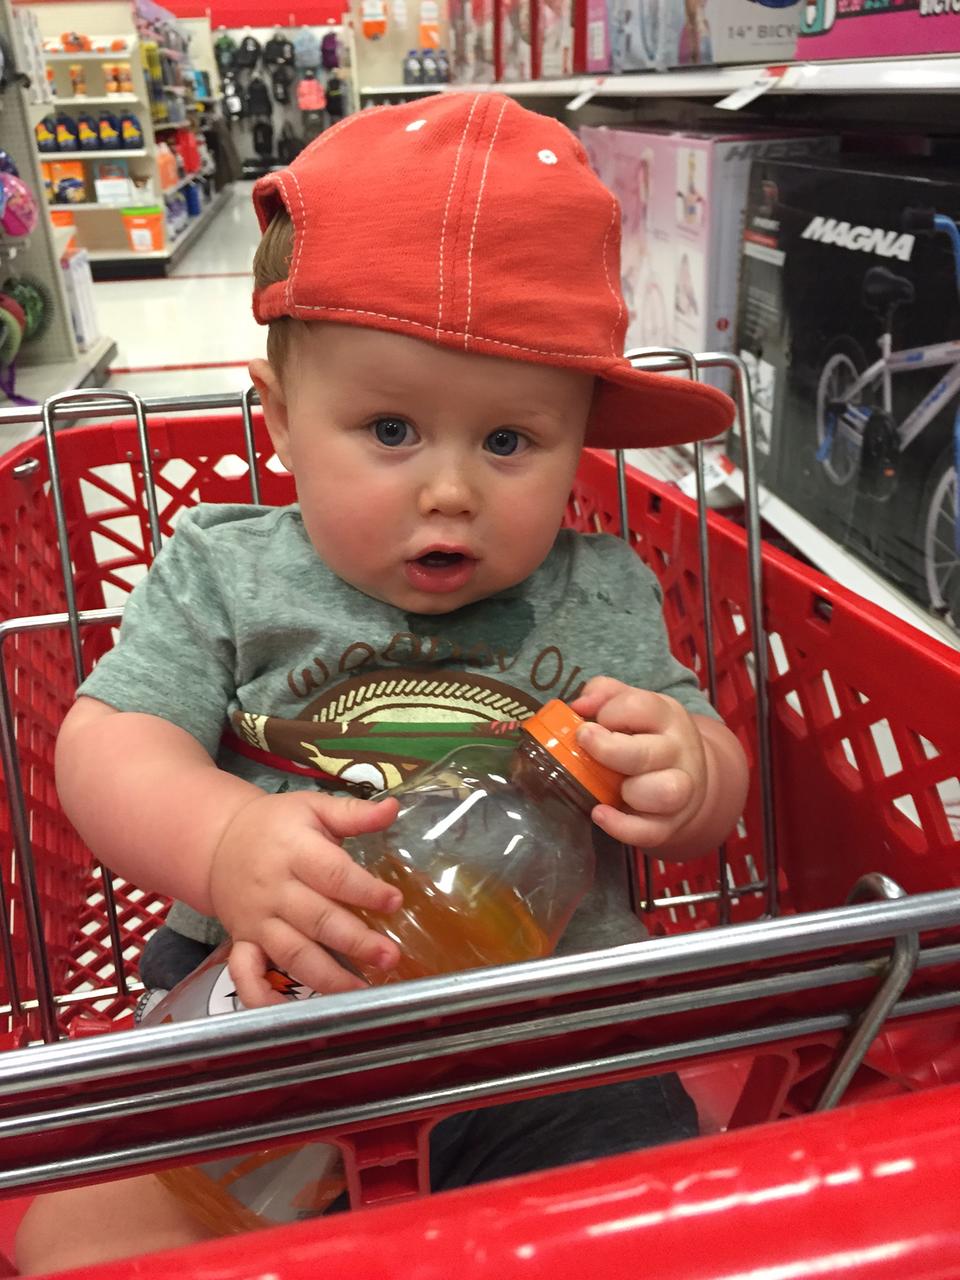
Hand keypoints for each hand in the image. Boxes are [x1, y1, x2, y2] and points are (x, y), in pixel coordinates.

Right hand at [209, 790, 402, 1007]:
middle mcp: (274, 889)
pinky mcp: (242, 942)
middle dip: (355, 941)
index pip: (333, 874)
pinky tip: (289, 1014)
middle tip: (389, 956)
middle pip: (316, 919)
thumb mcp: (313, 807)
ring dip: (327, 976)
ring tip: (362, 989)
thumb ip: (354, 812)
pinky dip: (262, 997)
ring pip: (292, 953)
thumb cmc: (277, 825)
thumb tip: (394, 808)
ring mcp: (256, 921)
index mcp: (294, 851)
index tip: (394, 903)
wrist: (218, 841)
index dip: (365, 891)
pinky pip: (246, 974)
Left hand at [570, 676, 707, 847]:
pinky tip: (599, 813)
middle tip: (585, 742)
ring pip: (663, 793)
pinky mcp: (670, 823)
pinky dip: (621, 827)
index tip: (592, 720)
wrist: (686, 774)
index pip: (641, 707)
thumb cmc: (646, 735)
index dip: (609, 711)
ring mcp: (680, 790)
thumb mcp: (631, 704)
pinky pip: (649, 832)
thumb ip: (603, 693)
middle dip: (609, 750)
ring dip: (628, 790)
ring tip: (607, 785)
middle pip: (648, 753)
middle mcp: (679, 752)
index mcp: (668, 717)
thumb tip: (578, 705)